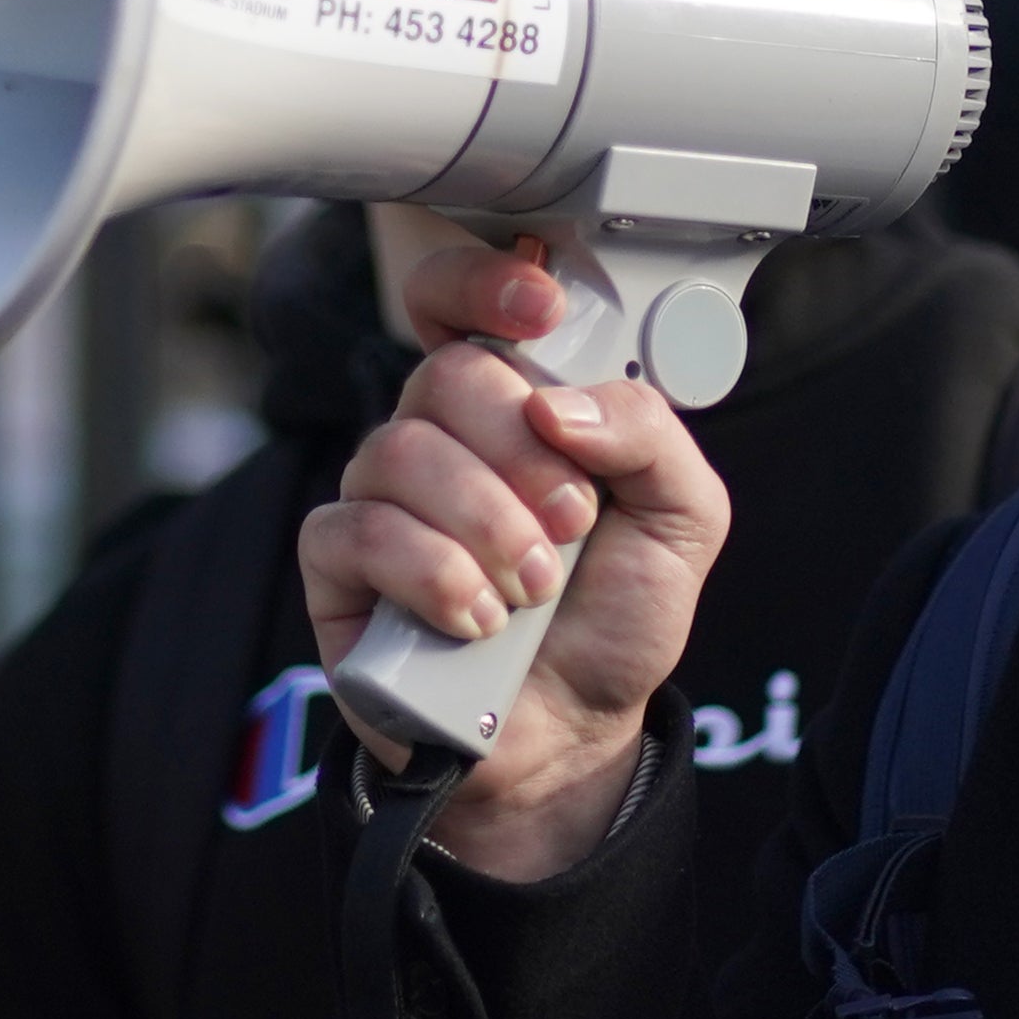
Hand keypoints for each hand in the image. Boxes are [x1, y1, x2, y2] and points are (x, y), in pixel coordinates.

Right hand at [299, 238, 730, 884]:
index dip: (482, 282)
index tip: (538, 310)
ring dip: (487, 527)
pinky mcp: (336, 567)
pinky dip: (433, 576)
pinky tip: (476, 621)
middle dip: (522, 454)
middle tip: (571, 523)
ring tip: (531, 591)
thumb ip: (650, 435)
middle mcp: (440, 438)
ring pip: (400, 452)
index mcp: (514, 406)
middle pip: (444, 376)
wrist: (571, 736)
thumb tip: (557, 405)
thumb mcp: (681, 521)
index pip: (461, 302)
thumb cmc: (612, 619)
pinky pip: (358, 531)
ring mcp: (379, 497)